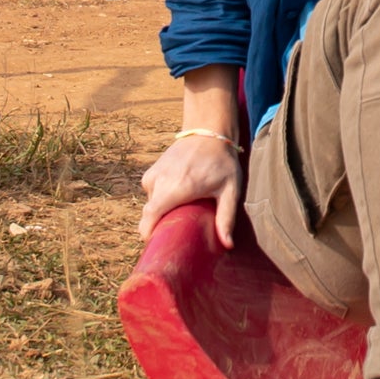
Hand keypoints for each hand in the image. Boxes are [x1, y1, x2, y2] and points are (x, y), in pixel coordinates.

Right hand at [136, 124, 243, 250]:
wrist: (208, 131)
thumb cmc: (222, 162)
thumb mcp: (230, 190)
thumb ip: (226, 218)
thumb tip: (227, 244)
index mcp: (176, 188)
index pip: (150, 217)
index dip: (149, 234)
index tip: (159, 246)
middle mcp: (160, 181)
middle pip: (149, 215)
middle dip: (158, 227)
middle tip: (176, 235)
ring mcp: (154, 175)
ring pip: (151, 205)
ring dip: (161, 212)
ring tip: (181, 214)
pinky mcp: (152, 171)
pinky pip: (151, 194)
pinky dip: (160, 200)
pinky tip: (177, 199)